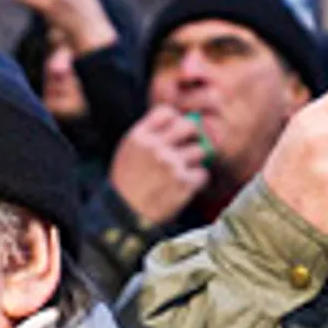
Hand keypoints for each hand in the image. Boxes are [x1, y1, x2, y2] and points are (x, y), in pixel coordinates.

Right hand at [110, 106, 210, 226]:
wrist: (124, 216)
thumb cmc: (127, 183)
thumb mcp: (128, 151)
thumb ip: (149, 135)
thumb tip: (177, 119)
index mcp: (139, 136)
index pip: (167, 112)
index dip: (175, 120)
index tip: (175, 132)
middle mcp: (156, 147)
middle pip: (189, 125)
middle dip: (192, 136)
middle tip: (189, 148)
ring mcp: (171, 164)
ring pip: (200, 150)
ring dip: (195, 160)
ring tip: (184, 172)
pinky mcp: (183, 183)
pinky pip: (203, 174)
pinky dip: (197, 180)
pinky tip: (185, 186)